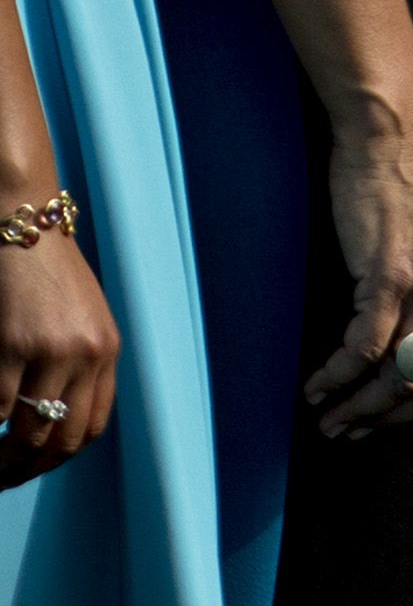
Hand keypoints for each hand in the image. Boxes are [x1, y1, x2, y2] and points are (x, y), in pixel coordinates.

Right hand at [0, 212, 114, 488]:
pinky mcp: (12, 347)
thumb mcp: (80, 318)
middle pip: (61, 437)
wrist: (25, 228)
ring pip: (26, 432)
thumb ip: (78, 361)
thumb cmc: (47, 275)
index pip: (91, 425)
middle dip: (30, 469)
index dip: (61, 456)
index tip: (35, 467)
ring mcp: (50, 352)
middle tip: (4, 479)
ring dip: (3, 459)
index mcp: (106, 351)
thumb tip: (55, 415)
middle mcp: (86, 355)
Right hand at [303, 116, 412, 434]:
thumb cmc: (409, 185)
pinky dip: (337, 376)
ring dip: (358, 406)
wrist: (390, 136)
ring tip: (328, 418)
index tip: (391, 415)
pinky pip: (364, 347)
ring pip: (398, 373)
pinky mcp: (391, 275)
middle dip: (389, 416)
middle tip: (351, 430)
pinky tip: (317, 385)